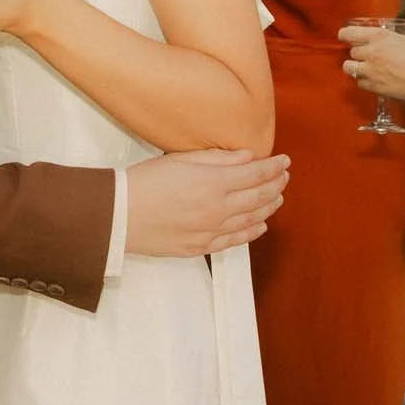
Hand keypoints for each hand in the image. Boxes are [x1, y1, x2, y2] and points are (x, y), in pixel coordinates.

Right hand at [125, 149, 290, 257]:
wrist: (120, 215)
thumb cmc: (145, 181)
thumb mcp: (180, 159)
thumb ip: (217, 158)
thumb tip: (247, 157)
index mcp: (213, 183)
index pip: (256, 174)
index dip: (274, 167)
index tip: (285, 161)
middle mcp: (218, 209)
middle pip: (259, 197)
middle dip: (276, 185)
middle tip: (285, 177)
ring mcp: (211, 231)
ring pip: (252, 220)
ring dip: (269, 207)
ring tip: (278, 198)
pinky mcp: (201, 247)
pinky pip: (235, 241)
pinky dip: (252, 232)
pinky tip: (260, 225)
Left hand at [339, 22, 404, 103]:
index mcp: (378, 37)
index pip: (348, 33)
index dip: (345, 35)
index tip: (346, 36)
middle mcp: (369, 52)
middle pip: (351, 52)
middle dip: (358, 53)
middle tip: (366, 55)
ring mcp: (370, 71)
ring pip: (349, 68)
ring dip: (354, 68)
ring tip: (363, 69)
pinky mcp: (374, 87)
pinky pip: (360, 84)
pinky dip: (365, 82)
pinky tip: (374, 81)